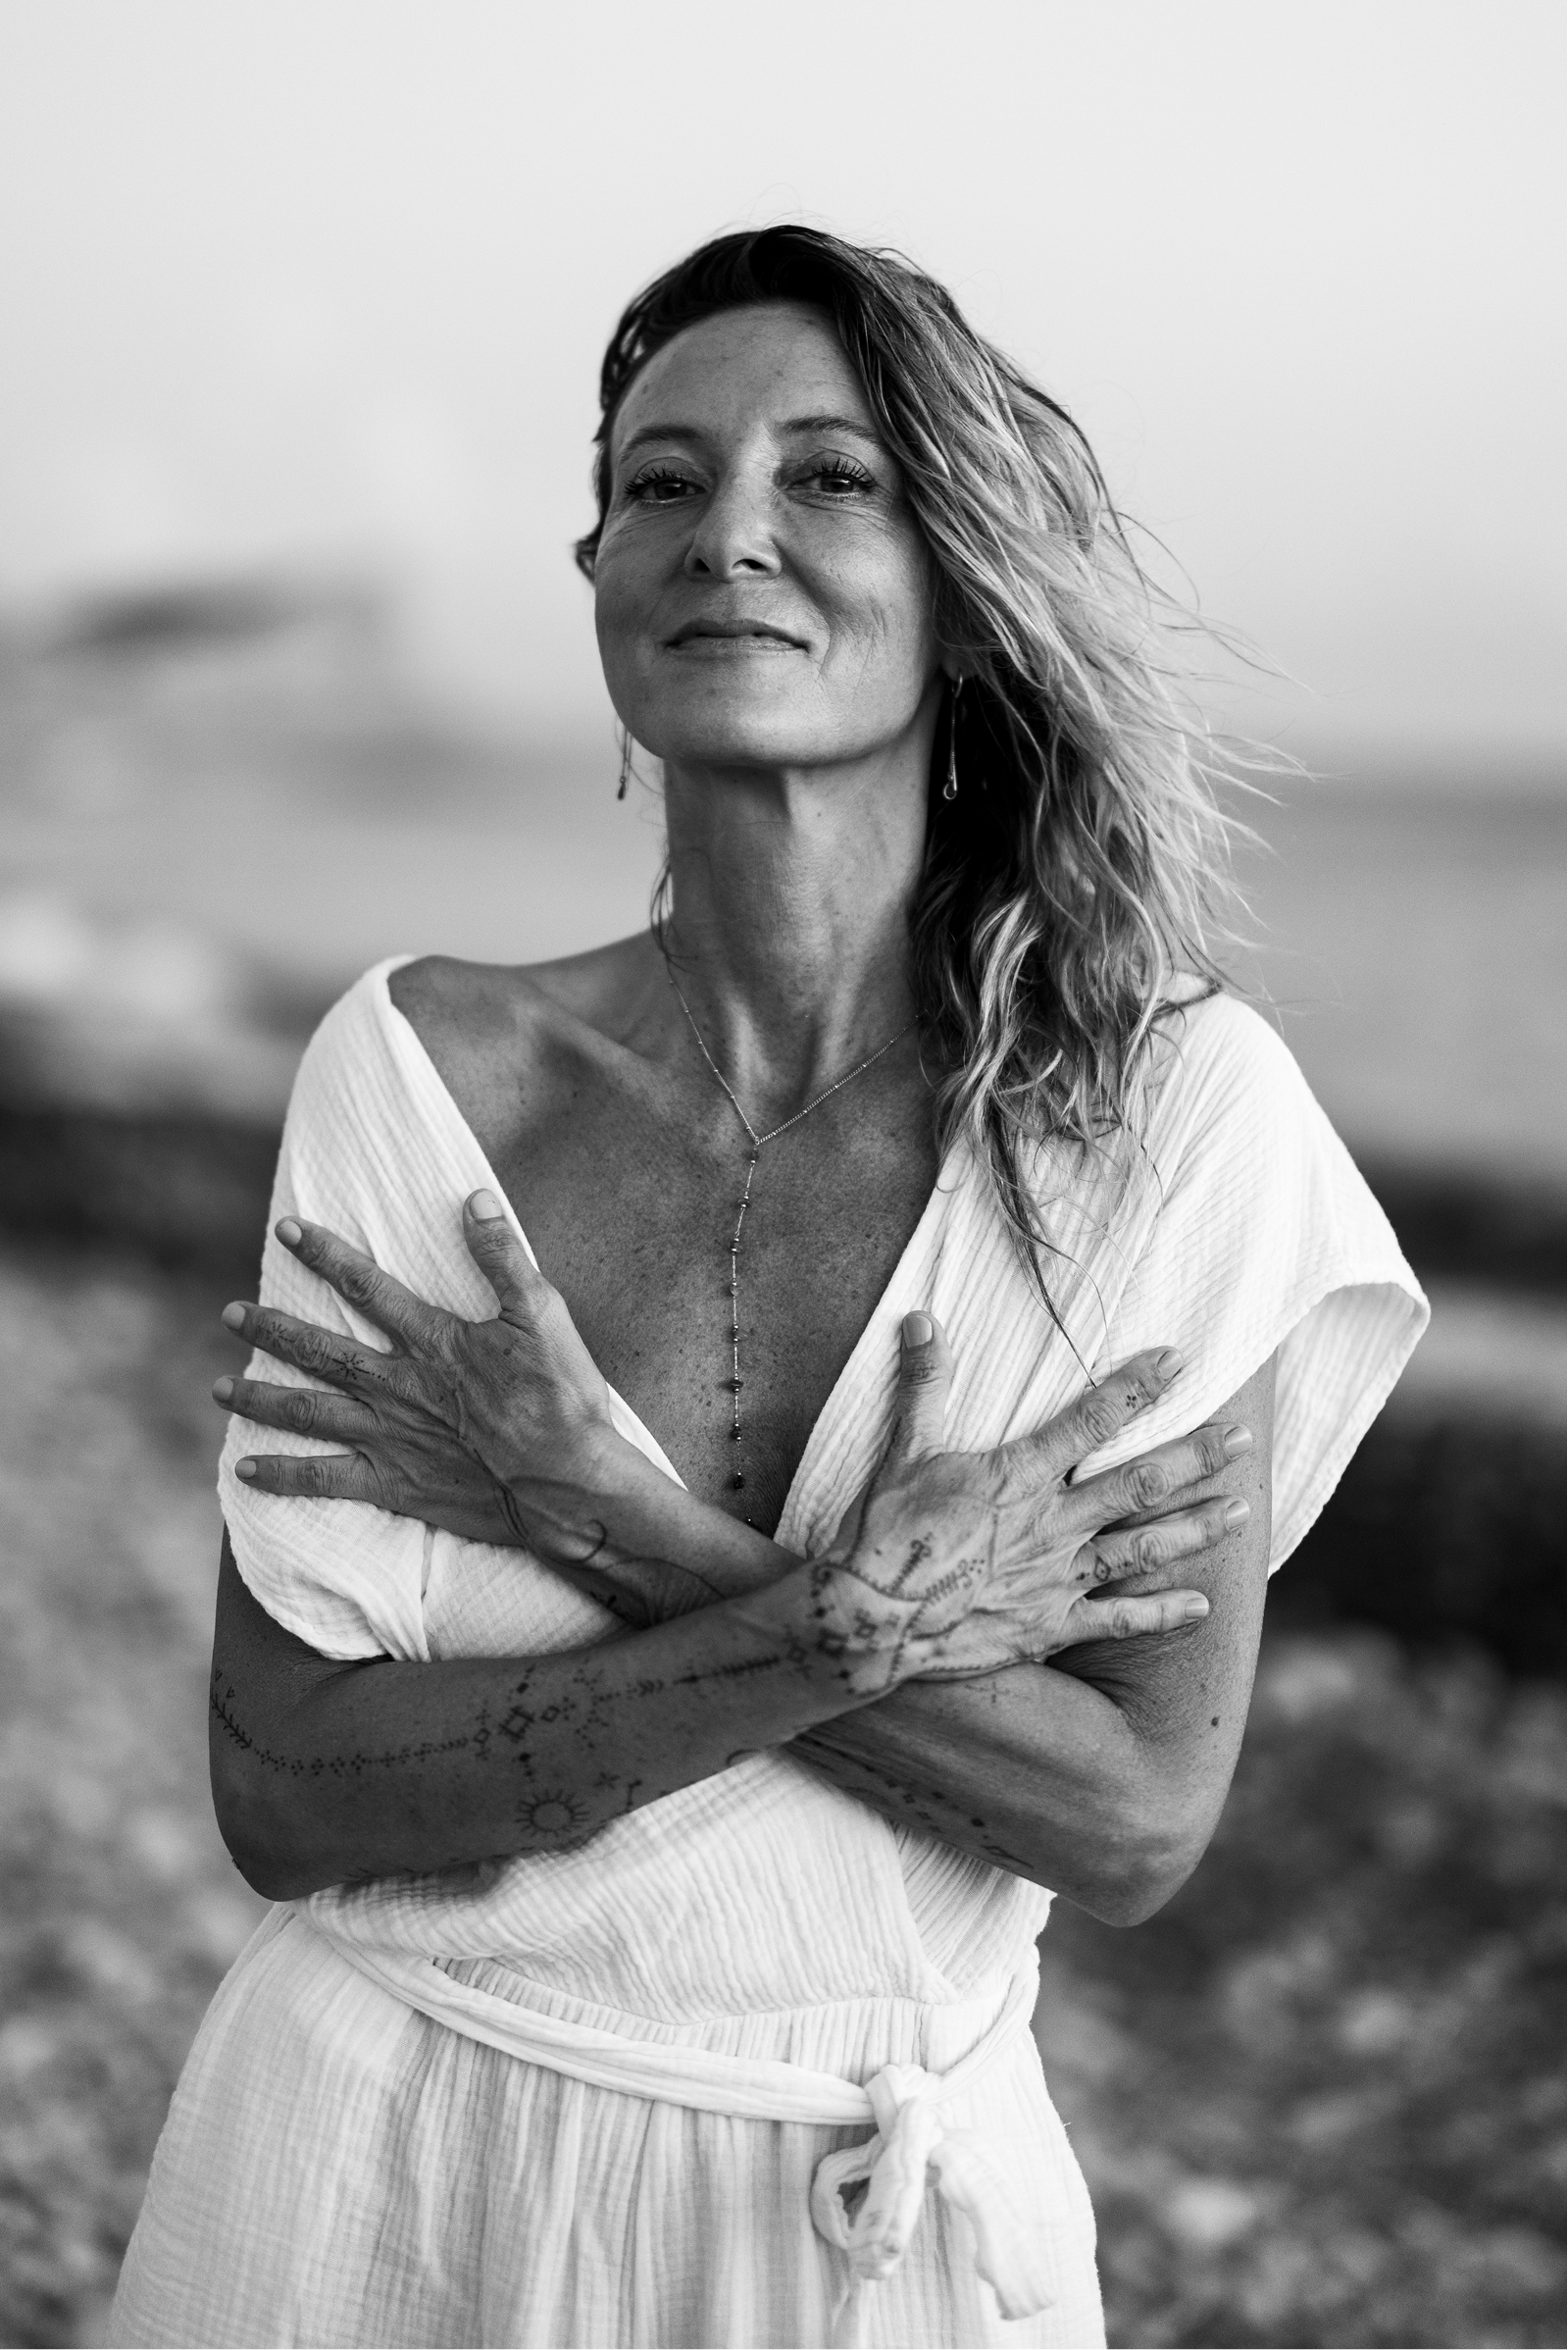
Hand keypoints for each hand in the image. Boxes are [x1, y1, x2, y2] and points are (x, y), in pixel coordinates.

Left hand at [214, 1192, 631, 1566]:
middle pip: (320, 1350)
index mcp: (433, 1341)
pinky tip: (245, 1469)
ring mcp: (391, 1437)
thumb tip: (474, 1198)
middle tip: (229, 1314)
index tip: (285, 1230)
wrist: (564, 1483)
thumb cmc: (560, 1399)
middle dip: (271, 1330)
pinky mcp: (394, 1484)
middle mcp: (398, 1386)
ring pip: (309, 1412)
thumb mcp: (542, 1316)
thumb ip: (504, 1256)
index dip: (324, 1254)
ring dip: (260, 1398)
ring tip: (218, 1389)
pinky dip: (283, 1475)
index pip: (366, 1286)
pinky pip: (325, 1479)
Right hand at [802, 1313, 1249, 1696]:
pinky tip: (1202, 1605)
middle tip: (1243, 1439)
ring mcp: (1057, 1577)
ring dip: (1195, 1528)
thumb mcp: (903, 1450)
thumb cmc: (885, 1533)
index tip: (1178, 1361)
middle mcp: (1052, 1524)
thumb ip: (924, 1384)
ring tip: (1242, 1511)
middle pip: (1138, 1483)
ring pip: (1143, 1549)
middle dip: (1195, 1458)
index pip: (1091, 1421)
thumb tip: (922, 1317)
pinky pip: (1118, 1621)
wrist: (873, 1619)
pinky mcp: (1050, 1624)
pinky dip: (1162, 1614)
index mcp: (1019, 1475)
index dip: (1137, 1388)